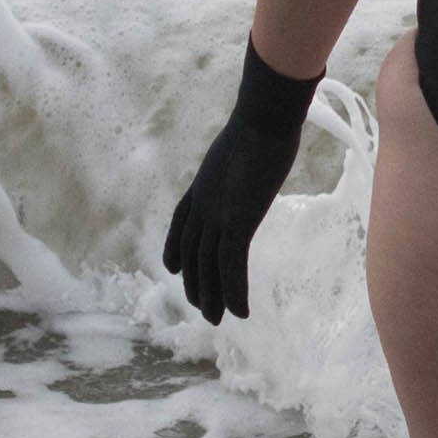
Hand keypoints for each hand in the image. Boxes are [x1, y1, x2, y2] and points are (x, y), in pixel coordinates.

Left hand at [164, 52, 319, 320]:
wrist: (264, 116)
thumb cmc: (262, 121)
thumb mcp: (244, 144)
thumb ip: (242, 157)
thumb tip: (255, 150)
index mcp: (202, 186)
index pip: (181, 225)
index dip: (176, 250)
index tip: (173, 269)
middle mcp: (203, 205)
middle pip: (193, 253)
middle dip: (195, 283)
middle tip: (200, 308)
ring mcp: (218, 215)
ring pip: (209, 267)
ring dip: (212, 297)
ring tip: (217, 320)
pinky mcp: (238, 223)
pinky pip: (232, 267)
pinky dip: (235, 293)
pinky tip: (241, 313)